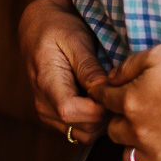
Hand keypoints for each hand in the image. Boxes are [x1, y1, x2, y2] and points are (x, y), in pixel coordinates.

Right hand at [18, 0, 110, 142]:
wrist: (39, 27)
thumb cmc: (58, 27)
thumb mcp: (75, 38)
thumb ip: (88, 66)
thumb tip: (104, 90)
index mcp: (46, 83)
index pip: (71, 111)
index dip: (98, 108)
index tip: (116, 91)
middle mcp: (44, 105)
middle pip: (82, 128)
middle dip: (106, 114)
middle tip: (122, 90)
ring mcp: (48, 114)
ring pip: (84, 134)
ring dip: (103, 119)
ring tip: (113, 93)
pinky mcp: (56, 117)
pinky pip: (81, 129)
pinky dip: (96, 119)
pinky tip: (104, 98)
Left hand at [90, 44, 160, 160]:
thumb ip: (131, 65)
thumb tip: (112, 77)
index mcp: (131, 100)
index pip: (105, 98)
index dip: (104, 93)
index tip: (105, 93)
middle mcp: (137, 130)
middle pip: (114, 130)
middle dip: (120, 120)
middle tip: (133, 114)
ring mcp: (156, 153)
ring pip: (129, 157)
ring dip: (133, 146)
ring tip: (145, 139)